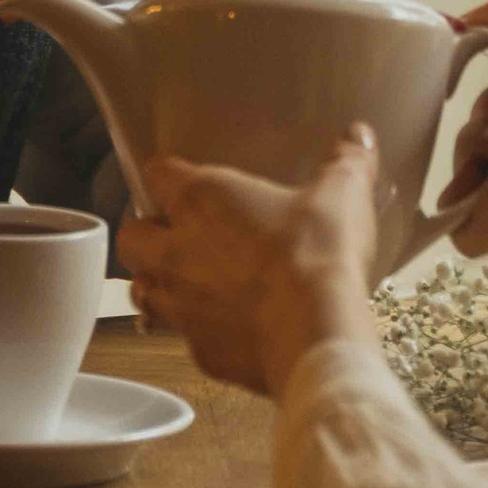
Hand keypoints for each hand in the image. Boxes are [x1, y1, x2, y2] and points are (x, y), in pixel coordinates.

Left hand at [116, 130, 381, 396]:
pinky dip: (198, 330)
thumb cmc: (318, 254)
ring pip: (142, 291)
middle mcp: (177, 251)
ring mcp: (181, 305)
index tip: (180, 177)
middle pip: (130, 237)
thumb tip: (358, 137)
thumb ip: (345, 161)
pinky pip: (183, 337)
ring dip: (157, 284)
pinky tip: (227, 327)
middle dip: (144, 234)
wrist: (317, 332)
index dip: (167, 174)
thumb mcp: (342, 193)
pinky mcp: (199, 350)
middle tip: (174, 233)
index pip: (157, 172)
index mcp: (201, 200)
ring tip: (188, 282)